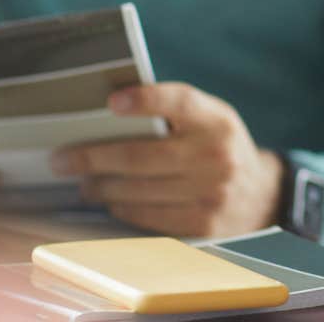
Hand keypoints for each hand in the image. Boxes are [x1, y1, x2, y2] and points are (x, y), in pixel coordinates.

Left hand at [54, 82, 282, 237]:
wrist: (262, 195)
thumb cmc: (219, 148)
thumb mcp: (210, 120)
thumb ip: (174, 113)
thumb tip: (109, 111)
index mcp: (218, 121)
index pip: (180, 102)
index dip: (146, 100)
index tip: (112, 101)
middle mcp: (216, 156)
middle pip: (140, 156)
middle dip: (92, 158)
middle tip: (61, 159)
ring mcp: (209, 193)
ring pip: (136, 191)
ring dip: (100, 186)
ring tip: (83, 182)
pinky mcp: (201, 224)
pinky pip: (146, 217)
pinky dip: (121, 207)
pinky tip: (110, 200)